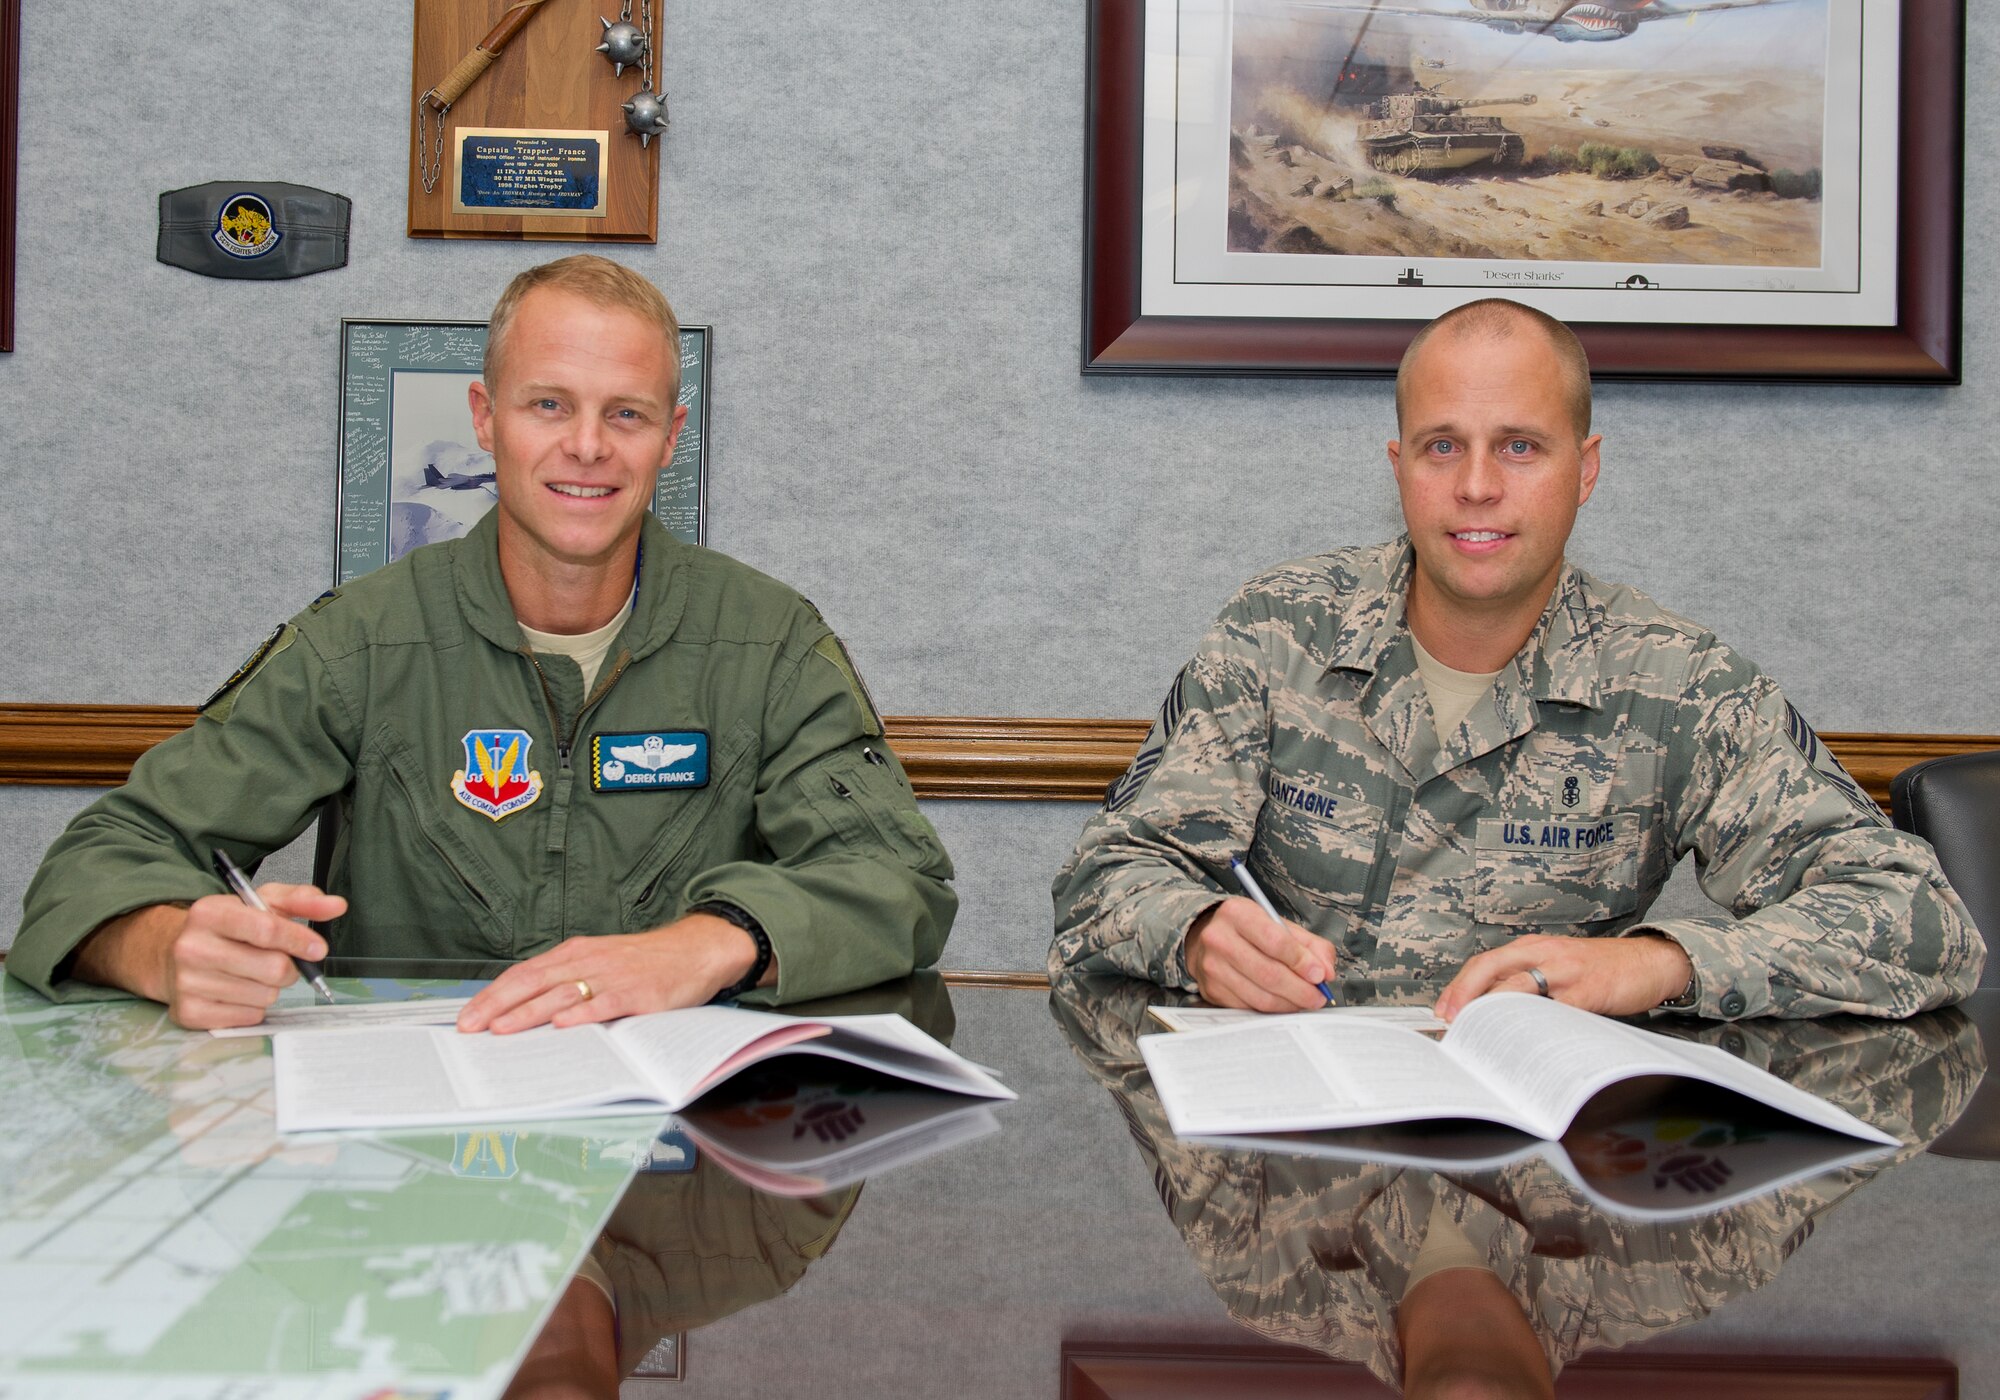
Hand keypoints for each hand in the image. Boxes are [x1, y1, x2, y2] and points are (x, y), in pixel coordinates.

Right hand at [75, 884, 345, 1030]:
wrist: (170, 955)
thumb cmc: (226, 928)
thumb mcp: (260, 903)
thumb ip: (300, 900)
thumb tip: (336, 905)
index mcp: (209, 912)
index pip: (266, 929)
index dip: (299, 940)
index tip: (317, 948)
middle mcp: (191, 947)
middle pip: (272, 968)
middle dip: (287, 967)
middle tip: (278, 961)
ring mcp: (186, 983)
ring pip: (264, 995)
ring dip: (270, 987)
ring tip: (252, 974)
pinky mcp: (189, 1013)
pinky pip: (249, 1017)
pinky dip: (254, 1007)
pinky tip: (237, 991)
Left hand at [456, 913, 762, 1033]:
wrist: (696, 950)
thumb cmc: (644, 962)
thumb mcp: (600, 961)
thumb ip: (567, 980)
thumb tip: (524, 1008)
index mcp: (575, 953)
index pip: (524, 973)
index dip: (492, 994)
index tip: (467, 1016)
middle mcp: (589, 961)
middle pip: (534, 982)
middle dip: (497, 1006)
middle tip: (470, 1028)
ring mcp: (614, 976)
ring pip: (563, 993)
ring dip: (528, 1012)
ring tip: (501, 1030)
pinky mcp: (640, 993)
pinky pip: (606, 1003)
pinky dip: (582, 1014)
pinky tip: (562, 1025)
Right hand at [1183, 897, 1337, 1012]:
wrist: (1205, 938)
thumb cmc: (1248, 931)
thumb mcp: (1278, 925)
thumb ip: (1310, 945)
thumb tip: (1327, 972)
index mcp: (1237, 914)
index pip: (1275, 941)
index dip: (1301, 961)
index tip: (1320, 975)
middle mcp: (1219, 938)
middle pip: (1268, 973)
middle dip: (1300, 989)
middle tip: (1319, 995)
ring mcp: (1212, 967)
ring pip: (1260, 996)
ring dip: (1290, 1003)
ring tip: (1306, 1001)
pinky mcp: (1212, 990)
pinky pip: (1250, 1007)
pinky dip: (1274, 1009)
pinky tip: (1285, 1002)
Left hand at [1434, 934, 1691, 1022]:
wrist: (1648, 962)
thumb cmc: (1599, 970)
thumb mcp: (1558, 967)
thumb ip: (1529, 983)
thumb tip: (1492, 1015)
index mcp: (1533, 947)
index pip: (1484, 962)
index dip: (1459, 986)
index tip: (1442, 1011)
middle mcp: (1544, 953)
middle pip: (1491, 967)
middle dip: (1464, 994)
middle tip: (1450, 1021)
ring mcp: (1566, 970)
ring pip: (1518, 986)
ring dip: (1492, 1011)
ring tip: (1478, 1033)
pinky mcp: (1588, 990)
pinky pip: (1556, 1011)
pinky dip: (1536, 1027)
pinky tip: (1523, 1044)